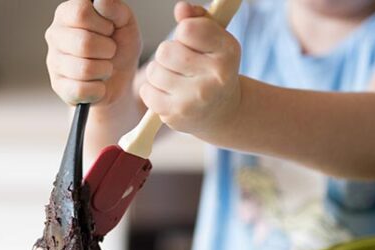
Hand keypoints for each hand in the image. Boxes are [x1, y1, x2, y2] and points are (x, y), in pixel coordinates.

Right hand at [45, 0, 141, 106]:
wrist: (121, 79)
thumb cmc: (120, 46)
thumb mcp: (125, 24)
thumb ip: (116, 8)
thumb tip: (101, 1)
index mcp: (67, 13)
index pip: (81, 13)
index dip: (103, 25)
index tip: (109, 29)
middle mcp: (54, 35)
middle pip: (84, 43)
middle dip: (108, 50)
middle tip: (110, 51)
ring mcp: (54, 62)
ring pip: (84, 69)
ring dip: (105, 70)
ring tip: (105, 67)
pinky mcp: (58, 86)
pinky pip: (81, 90)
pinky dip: (99, 89)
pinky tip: (98, 84)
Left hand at [140, 2, 241, 137]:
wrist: (222, 111)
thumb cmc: (214, 69)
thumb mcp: (215, 40)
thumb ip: (198, 19)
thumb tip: (181, 9)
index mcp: (227, 51)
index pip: (187, 29)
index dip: (184, 33)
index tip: (192, 43)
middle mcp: (215, 77)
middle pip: (165, 51)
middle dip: (168, 54)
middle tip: (181, 64)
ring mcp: (195, 99)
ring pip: (154, 71)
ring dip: (159, 72)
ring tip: (175, 79)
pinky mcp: (177, 115)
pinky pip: (147, 91)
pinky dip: (152, 90)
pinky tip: (168, 94)